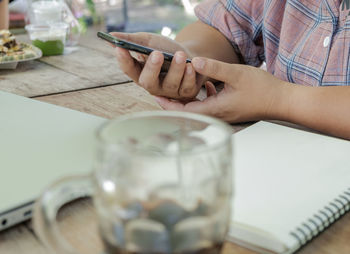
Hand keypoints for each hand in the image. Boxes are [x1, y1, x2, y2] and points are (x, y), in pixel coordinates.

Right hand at [111, 32, 204, 99]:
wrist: (190, 55)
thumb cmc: (166, 49)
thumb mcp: (150, 41)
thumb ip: (132, 40)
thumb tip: (111, 35)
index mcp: (140, 73)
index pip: (129, 69)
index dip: (124, 60)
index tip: (120, 48)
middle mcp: (153, 85)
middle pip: (147, 82)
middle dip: (152, 68)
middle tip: (156, 53)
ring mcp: (169, 91)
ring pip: (170, 84)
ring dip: (175, 69)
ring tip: (180, 54)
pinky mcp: (185, 93)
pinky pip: (186, 87)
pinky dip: (189, 76)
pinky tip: (191, 65)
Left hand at [155, 57, 290, 122]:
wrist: (281, 101)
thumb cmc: (262, 90)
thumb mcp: (236, 74)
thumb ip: (214, 68)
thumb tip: (194, 61)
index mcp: (215, 109)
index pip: (185, 111)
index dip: (169, 105)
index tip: (156, 97)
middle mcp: (217, 115)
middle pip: (188, 112)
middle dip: (174, 103)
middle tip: (162, 92)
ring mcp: (223, 114)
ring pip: (198, 108)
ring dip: (188, 99)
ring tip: (178, 87)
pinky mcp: (229, 110)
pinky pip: (210, 105)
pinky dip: (202, 96)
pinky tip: (206, 85)